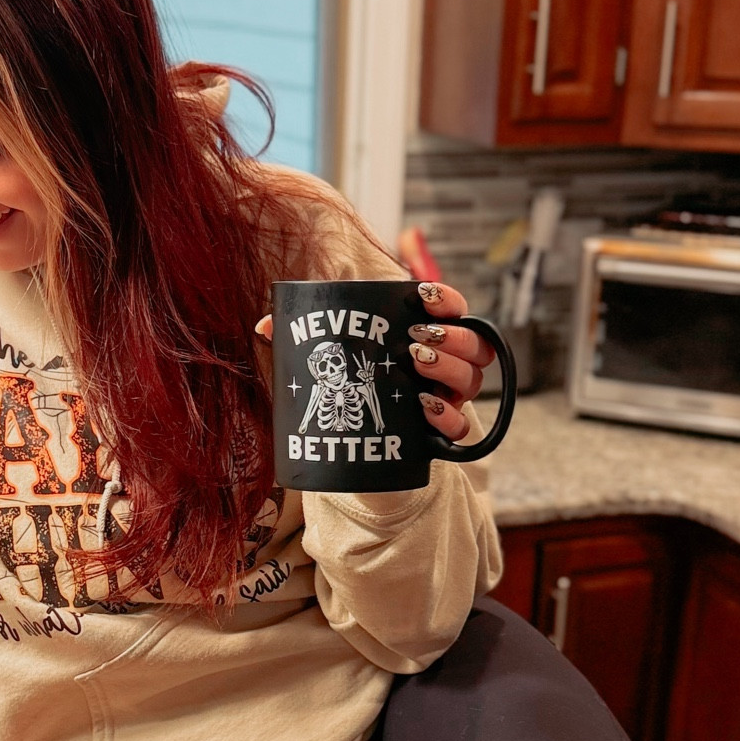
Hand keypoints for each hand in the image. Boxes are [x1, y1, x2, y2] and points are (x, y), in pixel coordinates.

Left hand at [255, 280, 490, 443]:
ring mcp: (446, 398)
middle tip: (415, 339)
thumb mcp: (321, 361)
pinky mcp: (439, 432)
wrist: (348, 445)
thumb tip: (265, 325)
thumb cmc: (341, 390)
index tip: (423, 295)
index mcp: (422, 337)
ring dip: (451, 368)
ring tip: (416, 364)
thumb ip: (297, 340)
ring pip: (473, 379)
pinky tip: (424, 407)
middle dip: (451, 336)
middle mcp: (445, 365)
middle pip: (474, 345)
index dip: (447, 299)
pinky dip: (448, 416)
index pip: (453, 309)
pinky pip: (461, 426)